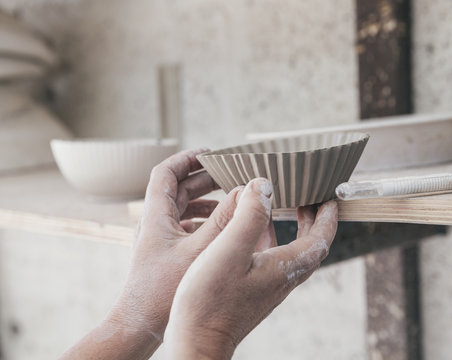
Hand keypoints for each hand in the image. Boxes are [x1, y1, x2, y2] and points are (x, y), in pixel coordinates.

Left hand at [61, 148, 244, 359]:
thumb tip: (246, 191)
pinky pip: (183, 227)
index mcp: (155, 216)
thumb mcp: (201, 251)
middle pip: (177, 189)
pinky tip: (220, 229)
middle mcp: (154, 224)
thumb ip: (224, 220)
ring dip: (204, 201)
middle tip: (229, 175)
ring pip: (182, 209)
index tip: (209, 154)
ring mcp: (158, 240)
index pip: (165, 173)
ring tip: (230, 200)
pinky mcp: (164, 255)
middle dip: (203, 179)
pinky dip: (202, 221)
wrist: (140, 325)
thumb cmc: (162, 291)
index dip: (186, 159)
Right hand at [163, 178, 337, 358]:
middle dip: (314, 220)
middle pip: (309, 246)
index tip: (330, 197)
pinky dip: (269, 239)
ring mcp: (265, 286)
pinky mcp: (250, 291)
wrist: (196, 343)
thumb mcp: (229, 251)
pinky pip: (269, 259)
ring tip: (283, 207)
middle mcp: (280, 279)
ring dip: (293, 229)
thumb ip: (249, 217)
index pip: (320, 239)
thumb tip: (264, 186)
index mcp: (283, 268)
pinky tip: (250, 232)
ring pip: (290, 253)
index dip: (328, 216)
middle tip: (310, 198)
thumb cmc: (210, 302)